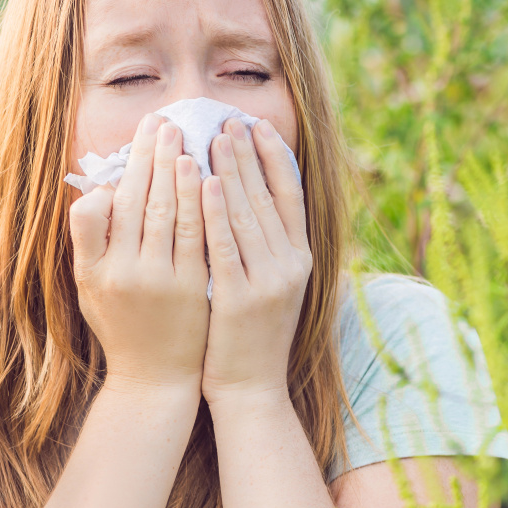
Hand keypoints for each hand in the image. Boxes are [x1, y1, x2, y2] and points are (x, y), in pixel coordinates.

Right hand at [68, 113, 209, 391]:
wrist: (154, 379)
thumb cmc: (121, 325)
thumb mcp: (89, 286)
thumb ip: (89, 239)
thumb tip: (99, 188)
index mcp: (94, 268)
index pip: (107, 204)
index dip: (127, 166)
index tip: (141, 135)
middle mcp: (124, 273)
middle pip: (141, 200)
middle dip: (153, 156)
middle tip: (165, 120)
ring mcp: (161, 281)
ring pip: (171, 213)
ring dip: (179, 170)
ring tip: (187, 137)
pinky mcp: (193, 288)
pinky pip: (199, 236)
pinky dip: (202, 203)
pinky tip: (210, 175)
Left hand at [200, 117, 312, 406]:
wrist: (251, 388)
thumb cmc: (252, 333)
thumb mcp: (274, 285)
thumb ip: (268, 244)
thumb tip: (252, 194)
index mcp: (301, 259)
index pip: (291, 195)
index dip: (275, 157)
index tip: (258, 124)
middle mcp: (291, 265)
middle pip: (267, 197)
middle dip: (247, 154)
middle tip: (227, 118)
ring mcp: (268, 282)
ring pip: (247, 214)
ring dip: (231, 171)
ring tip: (214, 137)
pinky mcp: (241, 299)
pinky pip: (227, 245)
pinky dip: (216, 211)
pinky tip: (205, 181)